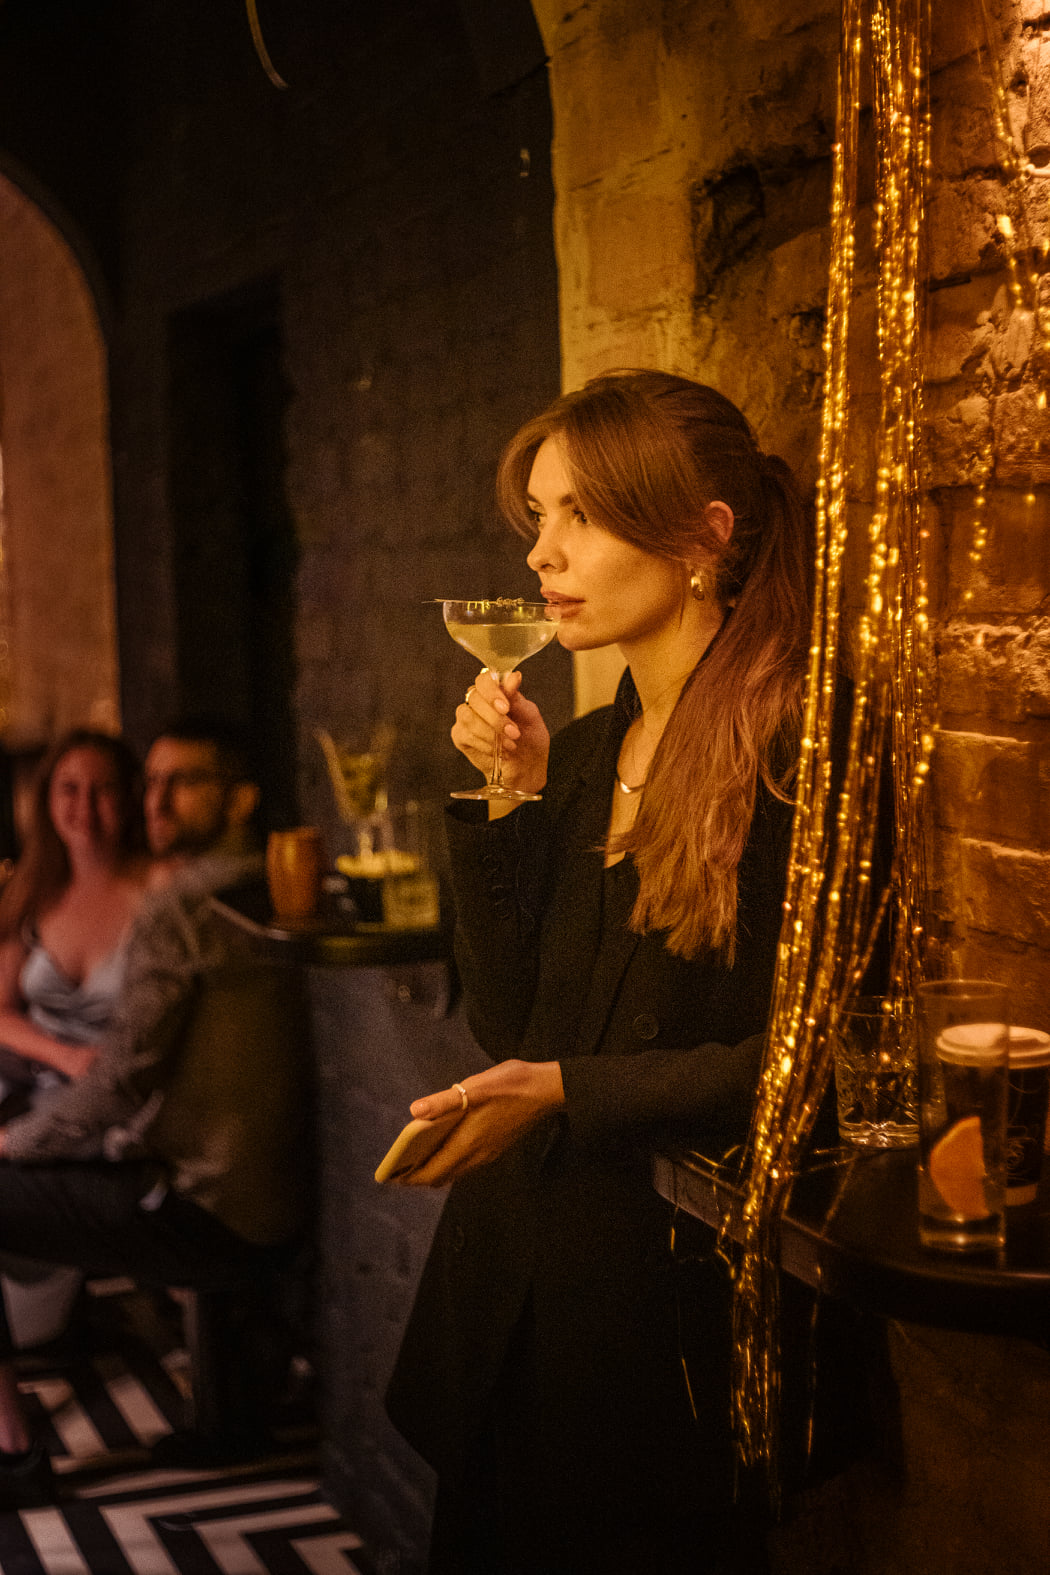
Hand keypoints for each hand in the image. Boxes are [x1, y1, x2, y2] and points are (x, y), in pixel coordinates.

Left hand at [399, 1059, 564, 1185]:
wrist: (548, 1090)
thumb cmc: (510, 1085)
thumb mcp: (475, 1087)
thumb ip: (444, 1102)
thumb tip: (414, 1111)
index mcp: (468, 1143)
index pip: (432, 1172)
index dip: (409, 1177)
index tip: (389, 1175)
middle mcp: (477, 1155)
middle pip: (441, 1175)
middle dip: (418, 1174)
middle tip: (397, 1165)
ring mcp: (488, 1154)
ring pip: (454, 1171)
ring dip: (434, 1167)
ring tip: (414, 1155)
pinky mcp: (495, 1147)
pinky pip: (466, 1163)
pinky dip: (449, 1160)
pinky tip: (443, 1143)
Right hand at [452, 670, 549, 797]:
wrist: (526, 768)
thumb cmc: (530, 739)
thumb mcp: (530, 717)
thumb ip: (517, 697)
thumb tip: (514, 676)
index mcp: (495, 692)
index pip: (484, 680)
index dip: (492, 692)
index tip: (506, 708)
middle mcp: (478, 702)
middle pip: (474, 697)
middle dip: (496, 718)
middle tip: (514, 733)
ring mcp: (466, 718)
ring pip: (467, 716)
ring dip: (490, 732)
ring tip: (509, 744)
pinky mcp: (460, 736)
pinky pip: (465, 734)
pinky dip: (484, 743)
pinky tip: (497, 751)